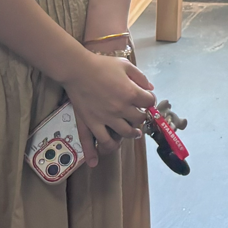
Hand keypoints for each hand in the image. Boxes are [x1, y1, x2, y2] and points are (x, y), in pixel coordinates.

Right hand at [64, 51, 154, 165]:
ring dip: (129, 136)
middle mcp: (120, 110)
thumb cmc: (102, 65)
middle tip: (139, 115)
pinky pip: (93, 142)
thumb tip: (150, 89)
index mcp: (130, 94)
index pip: (149, 102)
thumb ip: (140, 77)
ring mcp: (104, 119)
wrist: (77, 70)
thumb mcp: (125, 65)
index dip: (149, 101)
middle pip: (138, 121)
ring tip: (132, 134)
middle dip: (141, 118)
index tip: (146, 99)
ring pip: (122, 135)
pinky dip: (93, 154)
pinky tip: (94, 162)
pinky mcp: (90, 124)